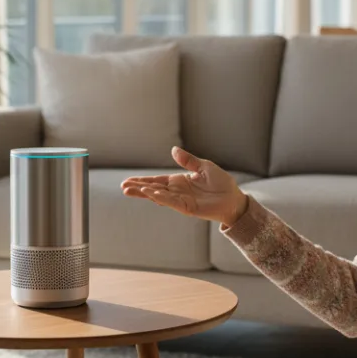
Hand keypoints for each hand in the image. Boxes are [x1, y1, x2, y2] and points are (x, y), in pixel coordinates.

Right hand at [121, 146, 247, 224]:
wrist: (234, 198)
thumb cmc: (221, 183)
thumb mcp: (204, 166)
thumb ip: (188, 160)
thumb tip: (173, 150)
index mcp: (179, 181)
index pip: (156, 180)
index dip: (142, 180)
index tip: (128, 181)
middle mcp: (177, 192)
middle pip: (153, 189)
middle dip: (138, 188)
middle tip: (123, 187)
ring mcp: (181, 201)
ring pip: (159, 196)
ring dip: (145, 193)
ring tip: (129, 190)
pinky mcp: (188, 208)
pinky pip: (172, 202)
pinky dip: (161, 198)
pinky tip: (151, 194)